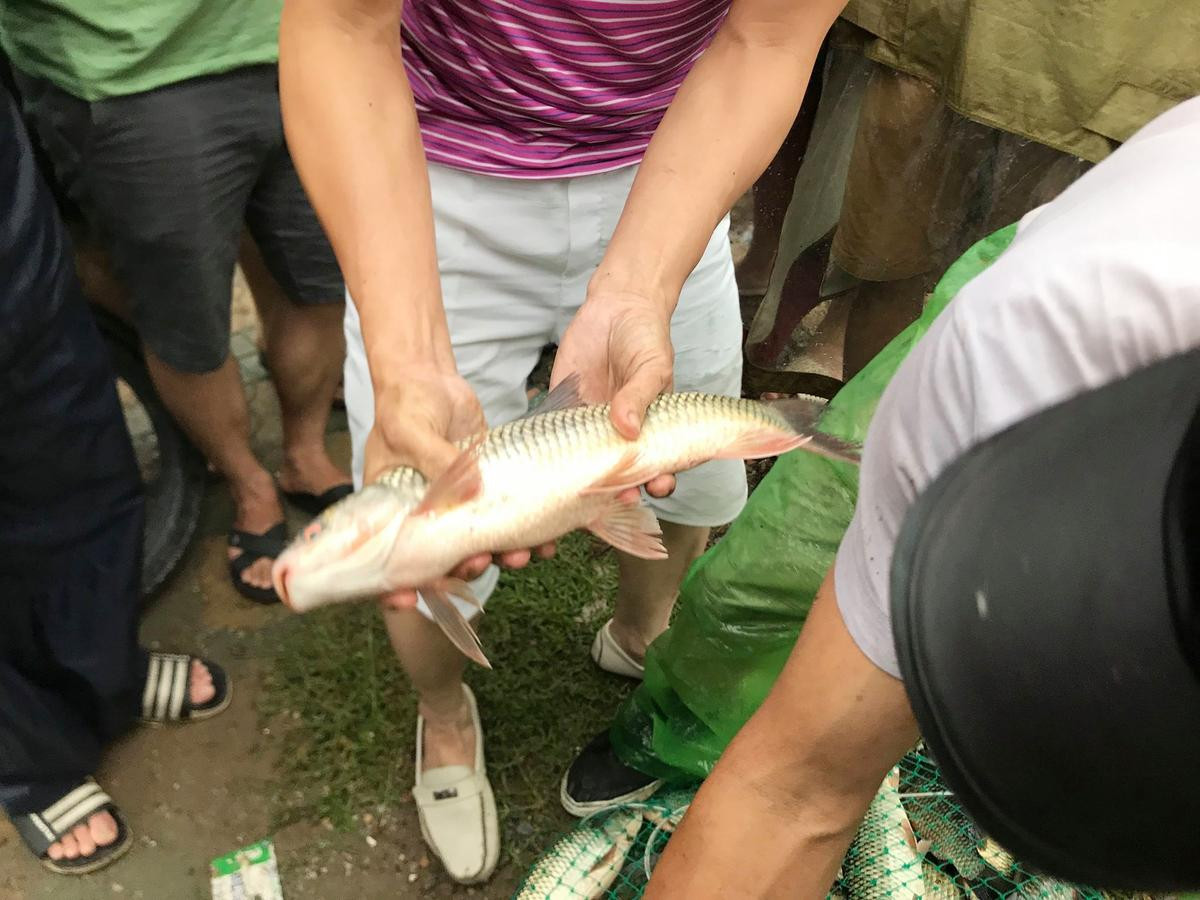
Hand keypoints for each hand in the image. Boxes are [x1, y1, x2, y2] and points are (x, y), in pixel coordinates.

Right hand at [369, 366, 554, 610]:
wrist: (430, 377)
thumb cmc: (406, 404)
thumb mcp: (413, 433)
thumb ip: (439, 463)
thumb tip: (472, 493)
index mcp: (393, 509)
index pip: (388, 556)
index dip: (396, 583)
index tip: (406, 600)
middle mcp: (425, 513)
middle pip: (443, 557)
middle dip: (463, 568)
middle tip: (480, 563)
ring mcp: (457, 503)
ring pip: (480, 543)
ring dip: (500, 556)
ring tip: (523, 557)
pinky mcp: (486, 488)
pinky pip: (505, 518)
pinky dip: (526, 533)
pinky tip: (547, 542)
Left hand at [552, 290, 676, 498]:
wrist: (615, 306)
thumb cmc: (645, 337)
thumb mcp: (652, 365)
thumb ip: (640, 396)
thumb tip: (627, 427)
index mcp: (652, 426)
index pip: (661, 462)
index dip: (662, 478)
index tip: (659, 484)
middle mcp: (622, 433)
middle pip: (623, 472)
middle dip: (623, 489)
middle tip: (622, 494)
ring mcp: (592, 425)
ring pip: (588, 463)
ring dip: (585, 479)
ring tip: (585, 488)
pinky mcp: (564, 410)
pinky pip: (557, 436)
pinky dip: (550, 452)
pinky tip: (547, 464)